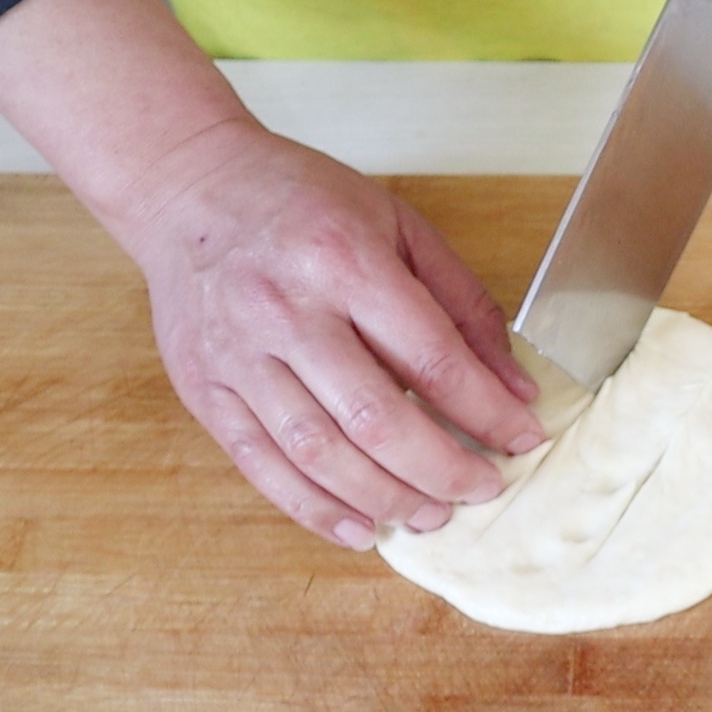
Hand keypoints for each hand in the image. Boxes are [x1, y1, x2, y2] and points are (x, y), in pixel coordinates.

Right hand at [120, 119, 544, 549]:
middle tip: (481, 490)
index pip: (433, 361)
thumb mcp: (402, 228)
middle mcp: (286, 311)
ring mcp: (236, 353)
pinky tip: (358, 527)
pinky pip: (259, 464)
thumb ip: (465, 307)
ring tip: (430, 515)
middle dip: (441, 470)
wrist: (187, 183)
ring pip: (318, 453)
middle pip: (375, 420)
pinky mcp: (201, 385)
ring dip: (384, 499)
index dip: (488, 413)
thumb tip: (515, 389)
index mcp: (346, 262)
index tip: (524, 440)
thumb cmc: (304, 202)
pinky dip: (313, 508)